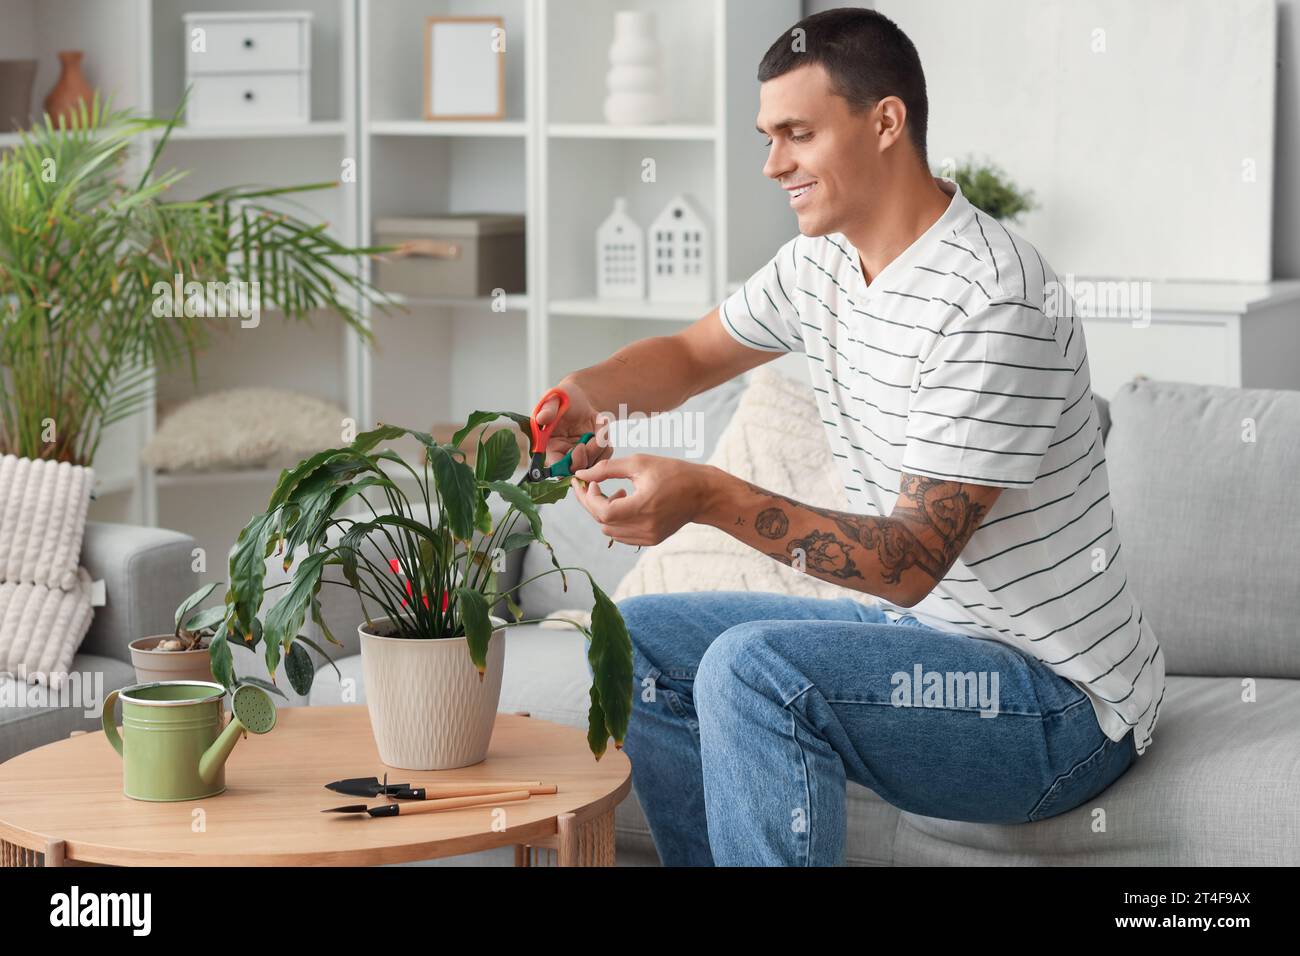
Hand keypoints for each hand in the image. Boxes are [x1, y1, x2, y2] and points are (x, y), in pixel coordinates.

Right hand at [533, 378, 613, 472]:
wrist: (580, 396)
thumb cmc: (563, 397)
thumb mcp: (554, 399)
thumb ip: (548, 410)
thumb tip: (541, 418)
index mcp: (548, 447)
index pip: (555, 466)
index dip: (567, 463)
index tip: (579, 448)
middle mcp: (563, 455)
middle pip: (577, 469)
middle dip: (588, 455)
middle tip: (593, 437)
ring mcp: (580, 455)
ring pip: (593, 464)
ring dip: (600, 446)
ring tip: (600, 424)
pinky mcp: (593, 452)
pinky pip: (604, 455)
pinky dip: (607, 442)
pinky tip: (602, 425)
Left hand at [572, 455, 720, 546]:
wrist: (703, 493)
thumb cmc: (672, 472)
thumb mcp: (639, 463)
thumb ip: (606, 469)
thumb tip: (581, 476)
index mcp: (643, 507)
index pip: (603, 512)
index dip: (589, 498)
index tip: (588, 482)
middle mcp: (645, 527)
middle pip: (603, 522)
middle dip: (591, 504)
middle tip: (591, 485)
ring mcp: (648, 537)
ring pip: (609, 531)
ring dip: (604, 512)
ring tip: (618, 493)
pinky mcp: (651, 540)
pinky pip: (621, 535)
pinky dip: (616, 521)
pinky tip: (627, 503)